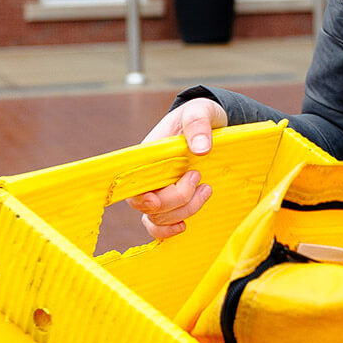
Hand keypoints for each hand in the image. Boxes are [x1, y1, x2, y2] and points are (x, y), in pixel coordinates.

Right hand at [128, 98, 223, 239]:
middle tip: (198, 177)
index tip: (156, 199)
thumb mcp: (199, 111)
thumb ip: (198, 124)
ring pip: (158, 217)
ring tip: (206, 189)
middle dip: (176, 199)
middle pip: (148, 205)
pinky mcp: (170, 202)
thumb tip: (201, 150)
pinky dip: (168, 231)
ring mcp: (158, 191)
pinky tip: (183, 225)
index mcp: (147, 156)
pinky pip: (158, 226)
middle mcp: (147, 177)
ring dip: (184, 211)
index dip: (141, 198)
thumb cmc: (199, 116)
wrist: (210, 126)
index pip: (132, 184)